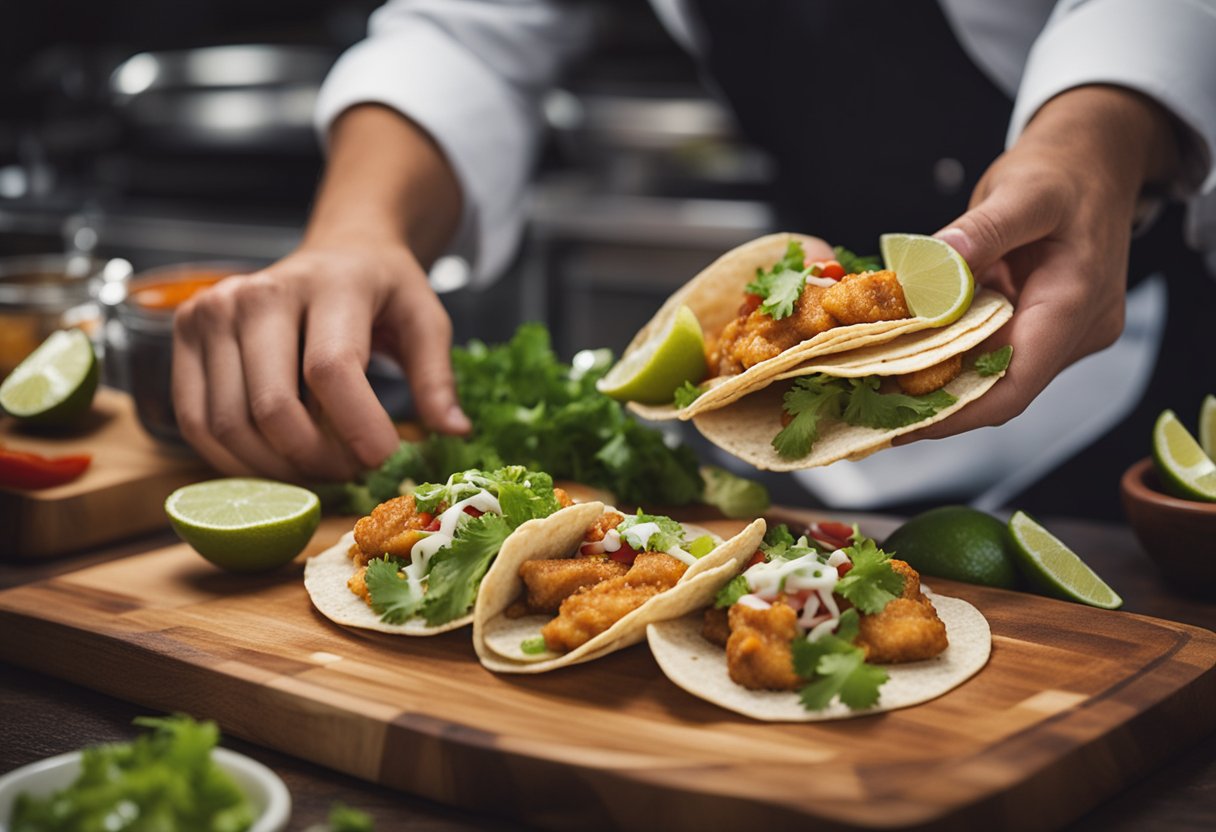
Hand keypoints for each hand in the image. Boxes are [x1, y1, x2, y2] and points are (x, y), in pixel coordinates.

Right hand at [172, 242, 470, 481]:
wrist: (339, 251)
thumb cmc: (384, 290)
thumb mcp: (427, 321)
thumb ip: (437, 378)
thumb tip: (454, 432)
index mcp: (330, 284)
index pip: (331, 369)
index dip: (356, 427)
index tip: (384, 461)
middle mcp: (260, 293)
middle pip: (272, 406)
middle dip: (315, 460)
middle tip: (351, 473)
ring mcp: (213, 311)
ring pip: (228, 424)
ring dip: (276, 468)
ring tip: (319, 467)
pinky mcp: (185, 335)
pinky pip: (196, 422)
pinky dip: (235, 459)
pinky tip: (277, 461)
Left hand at [899, 86, 1180, 441]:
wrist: (1093, 157)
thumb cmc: (1063, 170)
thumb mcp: (1023, 191)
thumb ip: (983, 230)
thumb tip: (938, 262)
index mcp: (1076, 303)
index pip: (1016, 382)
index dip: (957, 411)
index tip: (903, 424)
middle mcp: (1075, 330)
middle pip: (1000, 386)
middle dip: (935, 401)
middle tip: (868, 407)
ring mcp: (1059, 331)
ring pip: (992, 371)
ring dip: (938, 380)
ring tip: (872, 386)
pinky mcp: (1039, 324)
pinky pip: (990, 349)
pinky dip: (948, 354)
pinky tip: (901, 356)